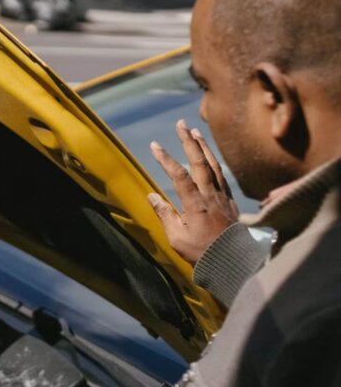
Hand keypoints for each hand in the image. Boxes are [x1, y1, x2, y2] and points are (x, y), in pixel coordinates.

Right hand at [147, 120, 239, 263]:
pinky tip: (209, 156)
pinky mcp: (230, 201)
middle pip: (200, 162)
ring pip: (214, 165)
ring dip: (204, 146)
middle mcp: (211, 195)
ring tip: (195, 132)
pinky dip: (214, 161)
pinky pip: (221, 175)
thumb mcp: (177, 238)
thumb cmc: (201, 252)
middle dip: (188, 141)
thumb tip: (152, 196)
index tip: (155, 146)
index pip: (179, 175)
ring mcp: (223, 196)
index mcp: (196, 204)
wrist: (233, 262)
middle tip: (180, 124)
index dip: (166, 159)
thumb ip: (165, 215)